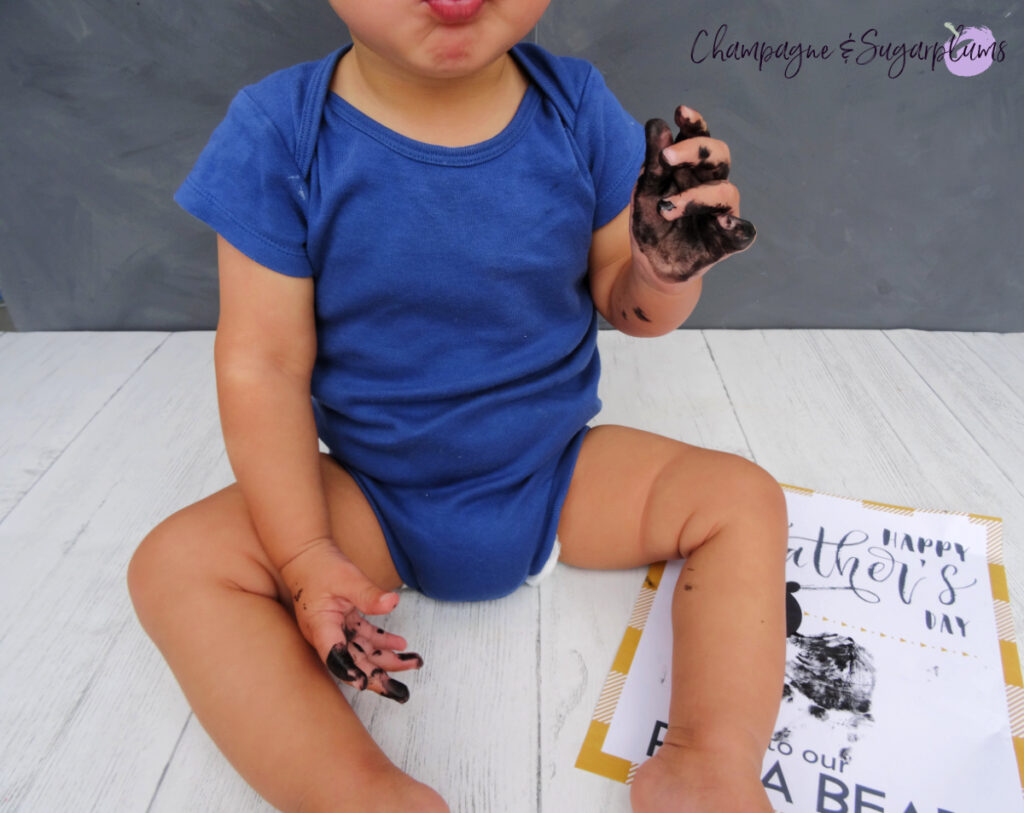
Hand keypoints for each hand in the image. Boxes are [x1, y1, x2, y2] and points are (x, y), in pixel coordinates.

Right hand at [281, 539, 422, 702]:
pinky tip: (402, 645)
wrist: (307, 555)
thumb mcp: (347, 578)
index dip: (349, 671)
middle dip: (378, 678)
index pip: (333, 656)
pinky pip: (365, 639)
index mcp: (320, 626)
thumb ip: (368, 594)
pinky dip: (383, 643)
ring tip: (414, 663)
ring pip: (363, 653)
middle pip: (353, 663)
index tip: (365, 684)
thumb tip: (392, 603)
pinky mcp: (344, 623)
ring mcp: (336, 630)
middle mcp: (327, 634)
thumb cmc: (321, 566)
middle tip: (401, 693)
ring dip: (388, 661)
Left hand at [630, 105, 755, 282]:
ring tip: (665, 208)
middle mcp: (711, 184)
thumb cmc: (651, 223)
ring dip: (695, 197)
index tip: (680, 112)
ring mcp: (722, 212)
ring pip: (726, 192)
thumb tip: (656, 123)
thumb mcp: (645, 192)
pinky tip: (722, 221)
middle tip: (667, 157)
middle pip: (720, 156)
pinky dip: (737, 225)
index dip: (695, 124)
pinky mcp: (727, 241)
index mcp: (691, 168)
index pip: (699, 138)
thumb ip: (653, 163)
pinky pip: (743, 231)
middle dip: (697, 151)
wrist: (651, 265)